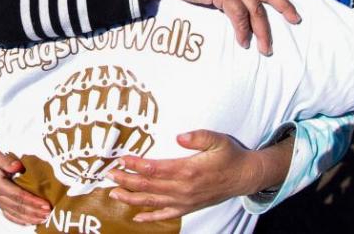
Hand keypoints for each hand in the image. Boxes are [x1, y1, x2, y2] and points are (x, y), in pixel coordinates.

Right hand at [0, 136, 50, 224]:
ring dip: (30, 218)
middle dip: (34, 211)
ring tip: (44, 219)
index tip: (45, 204)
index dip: (32, 201)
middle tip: (49, 213)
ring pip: (14, 214)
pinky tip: (31, 222)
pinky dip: (20, 220)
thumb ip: (7, 161)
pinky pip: (9, 215)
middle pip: (17, 207)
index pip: (17, 195)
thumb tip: (18, 166)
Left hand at [107, 130, 290, 222]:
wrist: (244, 176)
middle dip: (127, 180)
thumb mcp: (218, 139)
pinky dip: (150, 217)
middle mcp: (184, 188)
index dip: (136, 164)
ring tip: (114, 193)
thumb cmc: (229, 155)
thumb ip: (198, 136)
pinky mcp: (188, 207)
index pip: (155, 168)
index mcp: (188, 170)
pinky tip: (136, 216)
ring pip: (153, 201)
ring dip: (132, 197)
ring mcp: (185, 200)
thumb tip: (179, 136)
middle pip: (149, 185)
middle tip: (109, 174)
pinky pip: (166, 214)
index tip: (121, 159)